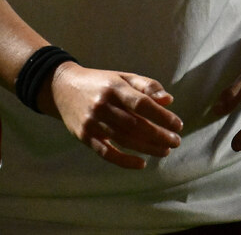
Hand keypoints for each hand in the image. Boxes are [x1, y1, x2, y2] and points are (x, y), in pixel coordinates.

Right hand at [40, 63, 182, 168]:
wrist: (62, 87)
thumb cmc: (100, 82)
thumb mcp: (121, 77)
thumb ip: (146, 86)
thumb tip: (168, 100)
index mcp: (114, 86)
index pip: (141, 103)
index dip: (161, 116)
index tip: (178, 125)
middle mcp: (103, 104)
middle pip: (135, 124)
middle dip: (158, 135)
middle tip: (176, 141)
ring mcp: (92, 122)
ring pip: (124, 139)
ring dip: (147, 148)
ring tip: (165, 151)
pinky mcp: (84, 136)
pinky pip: (106, 153)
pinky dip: (124, 160)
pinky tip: (141, 163)